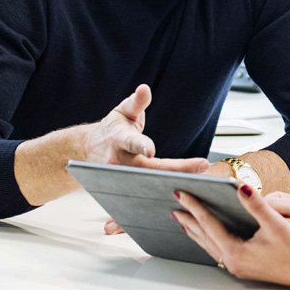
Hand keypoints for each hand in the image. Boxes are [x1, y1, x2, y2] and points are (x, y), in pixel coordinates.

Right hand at [91, 85, 209, 234]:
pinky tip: (188, 200)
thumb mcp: (123, 111)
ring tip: (202, 185)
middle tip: (201, 166)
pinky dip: (163, 199)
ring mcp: (120, 180)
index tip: (150, 149)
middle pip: (150, 169)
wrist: (87, 150)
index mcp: (119, 140)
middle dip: (176, 169)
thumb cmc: (111, 129)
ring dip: (174, 185)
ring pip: (149, 185)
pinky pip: (146, 196)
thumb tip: (144, 89)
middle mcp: (118, 162)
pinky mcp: (124, 190)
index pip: (131, 142)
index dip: (141, 145)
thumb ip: (136, 102)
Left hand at [173, 185, 289, 289]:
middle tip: (175, 205)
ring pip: (209, 246)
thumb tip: (240, 186)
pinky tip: (208, 236)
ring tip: (184, 220)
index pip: (208, 223)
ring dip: (196, 231)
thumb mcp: (276, 223)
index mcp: (236, 251)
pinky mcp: (243, 267)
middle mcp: (232, 261)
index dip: (194, 206)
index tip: (182, 192)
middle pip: (204, 236)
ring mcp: (237, 266)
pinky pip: (218, 251)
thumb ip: (256, 204)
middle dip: (189, 219)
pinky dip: (208, 240)